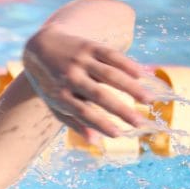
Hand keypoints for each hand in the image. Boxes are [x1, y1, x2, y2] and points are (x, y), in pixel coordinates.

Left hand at [22, 23, 159, 140]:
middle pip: (99, 95)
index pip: (82, 112)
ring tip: (149, 100)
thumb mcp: (55, 104)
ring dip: (131, 87)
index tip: (118, 134)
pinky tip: (142, 76)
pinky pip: (112, 56)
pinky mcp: (89, 46)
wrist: (40, 47)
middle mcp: (70, 77)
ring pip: (110, 74)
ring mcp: (80, 60)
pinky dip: (127, 65)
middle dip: (121, 110)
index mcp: (59, 94)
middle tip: (140, 122)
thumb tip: (96, 142)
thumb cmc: (51, 83)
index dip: (100, 124)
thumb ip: (75, 122)